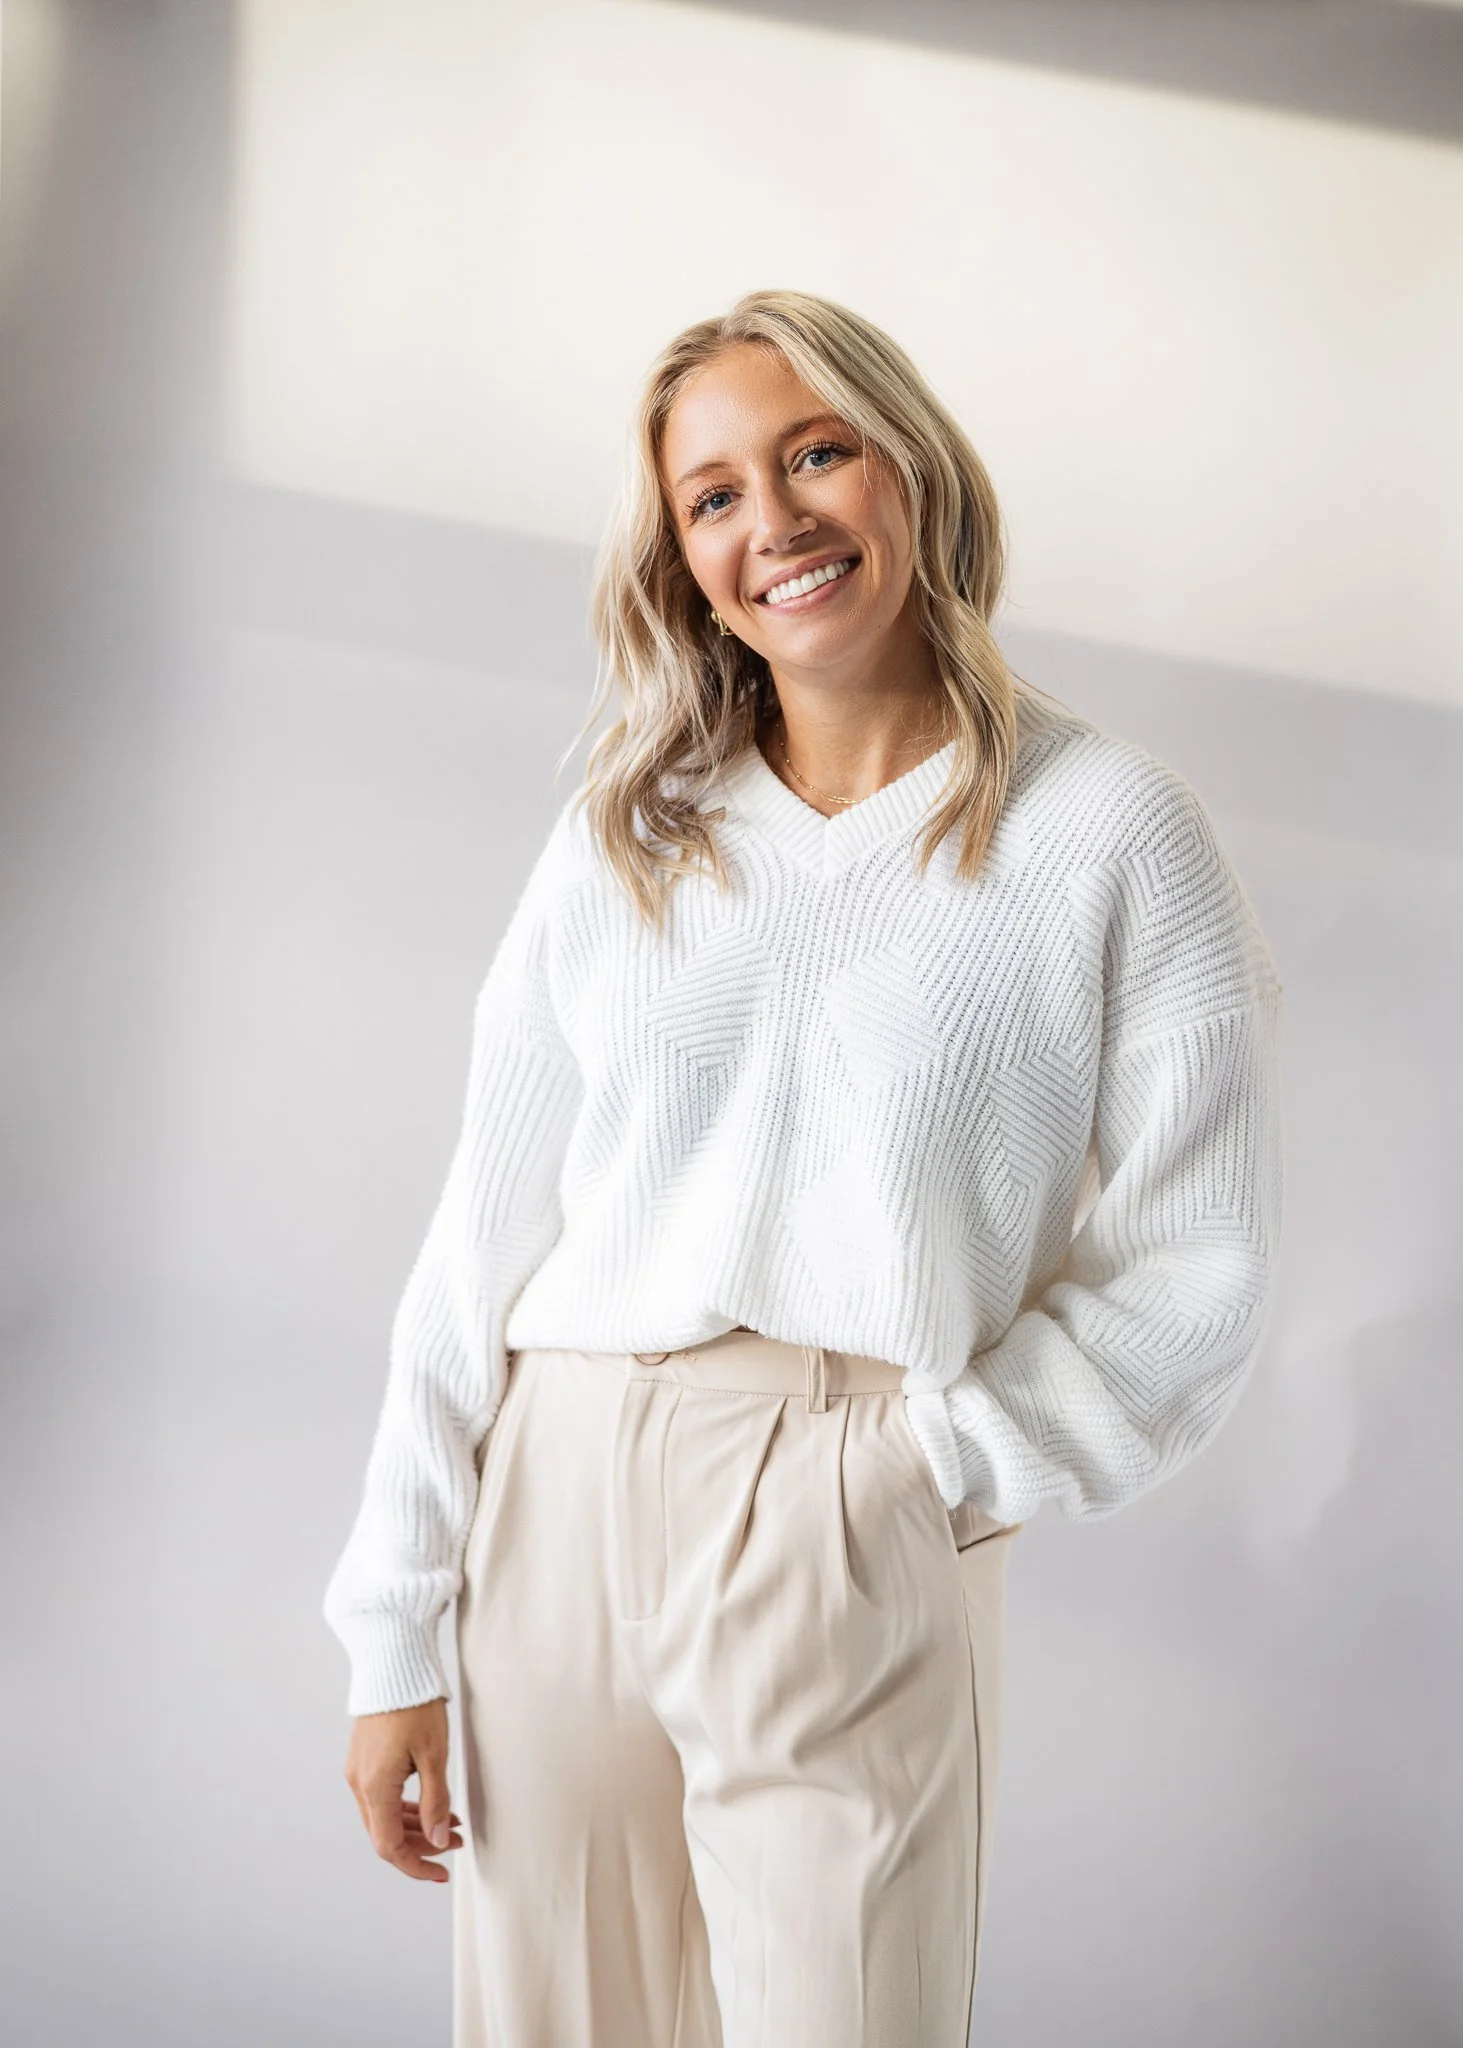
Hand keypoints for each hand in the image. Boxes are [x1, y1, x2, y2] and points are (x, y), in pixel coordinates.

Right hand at [344, 1698, 462, 1882]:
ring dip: (415, 1826)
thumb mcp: (435, 1755)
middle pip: (385, 1834)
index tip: (442, 1872)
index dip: (415, 1865)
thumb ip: (436, 1802)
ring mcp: (358, 1771)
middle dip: (421, 1845)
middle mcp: (359, 1783)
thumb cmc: (416, 1705)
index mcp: (375, 1786)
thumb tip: (439, 1841)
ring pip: (382, 1817)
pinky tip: (430, 1805)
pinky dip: (404, 1807)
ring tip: (451, 1824)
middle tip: (456, 1843)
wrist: (394, 1664)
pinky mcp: (363, 1760)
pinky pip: (381, 1797)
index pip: (389, 1846)